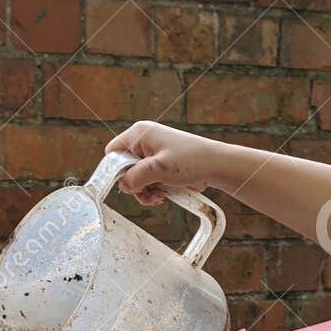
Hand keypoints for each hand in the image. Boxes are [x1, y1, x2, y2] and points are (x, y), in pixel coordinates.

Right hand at [104, 121, 237, 204]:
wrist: (216, 166)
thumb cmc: (191, 160)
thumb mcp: (159, 169)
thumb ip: (136, 177)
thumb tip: (124, 186)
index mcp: (139, 134)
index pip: (113, 153)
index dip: (117, 170)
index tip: (129, 184)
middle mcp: (143, 142)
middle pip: (124, 169)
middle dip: (135, 185)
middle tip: (149, 192)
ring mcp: (152, 154)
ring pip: (136, 178)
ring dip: (145, 191)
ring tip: (159, 196)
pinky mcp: (160, 166)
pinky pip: (147, 182)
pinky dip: (153, 191)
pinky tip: (164, 195)